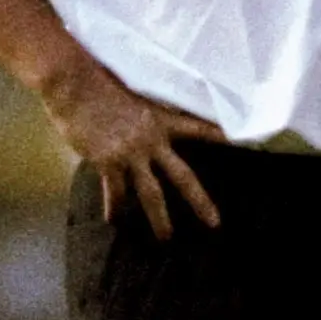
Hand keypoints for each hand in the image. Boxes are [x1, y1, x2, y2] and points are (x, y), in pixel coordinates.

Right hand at [44, 58, 223, 238]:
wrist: (75, 84)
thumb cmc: (98, 81)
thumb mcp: (131, 94)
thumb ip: (140, 114)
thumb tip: (139, 124)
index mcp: (160, 119)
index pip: (198, 128)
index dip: (220, 136)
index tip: (245, 143)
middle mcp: (151, 139)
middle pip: (183, 176)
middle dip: (200, 202)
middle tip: (215, 224)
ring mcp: (130, 152)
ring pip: (151, 193)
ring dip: (160, 219)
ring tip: (166, 238)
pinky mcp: (108, 160)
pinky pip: (115, 191)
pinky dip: (113, 207)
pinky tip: (112, 220)